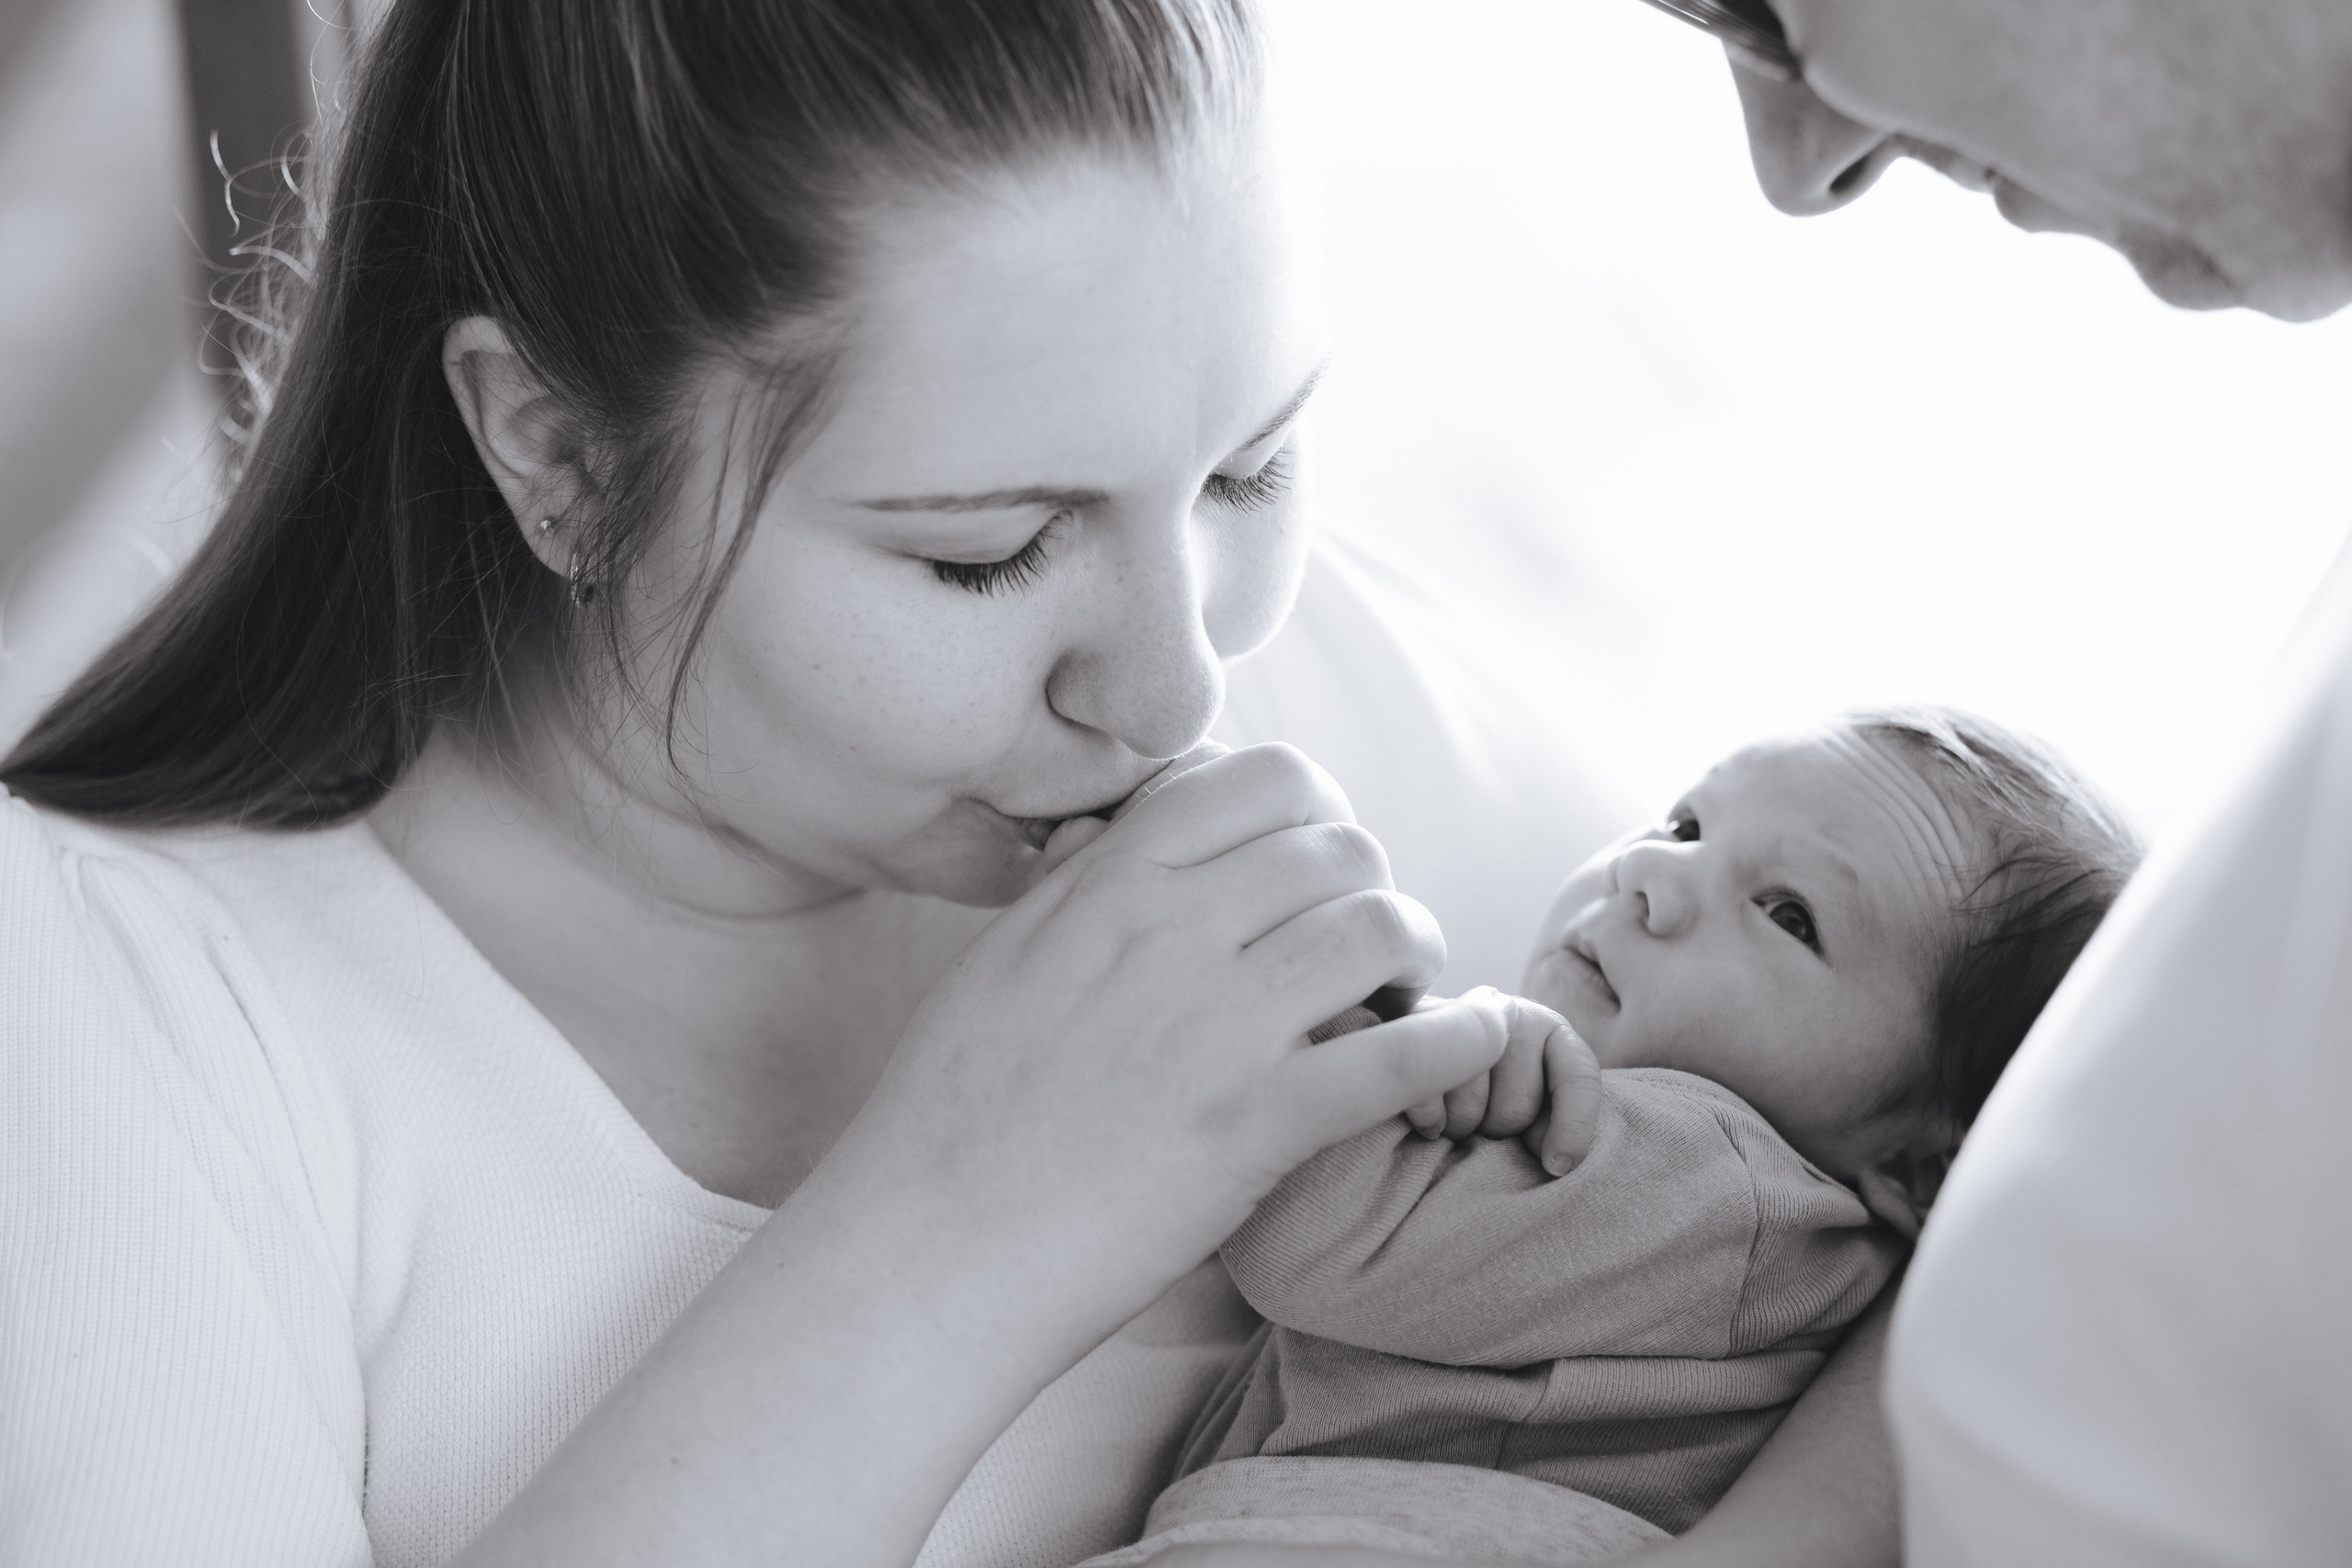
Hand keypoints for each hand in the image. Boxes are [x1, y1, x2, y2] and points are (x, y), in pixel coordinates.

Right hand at [821, 744, 1521, 1349]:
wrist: (928, 1249)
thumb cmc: (950, 1114)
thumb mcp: (1004, 956)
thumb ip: (1080, 885)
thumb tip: (1125, 832)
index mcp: (1109, 882)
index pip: (1266, 778)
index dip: (1318, 813)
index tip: (1316, 865)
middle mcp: (1171, 931)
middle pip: (1341, 847)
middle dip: (1373, 886)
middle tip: (1364, 945)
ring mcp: (1218, 1026)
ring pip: (1382, 927)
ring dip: (1416, 954)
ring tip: (1405, 994)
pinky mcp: (1256, 1125)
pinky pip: (1403, 1055)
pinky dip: (1462, 1040)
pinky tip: (1475, 1038)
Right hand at [1398, 990, 1601, 1175]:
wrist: (1429, 1039)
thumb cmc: (1494, 1081)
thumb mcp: (1536, 1094)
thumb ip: (1554, 1118)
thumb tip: (1555, 1161)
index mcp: (1552, 1031)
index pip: (1579, 1078)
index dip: (1574, 1128)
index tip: (1557, 1167)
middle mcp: (1511, 1013)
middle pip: (1517, 1106)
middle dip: (1500, 1129)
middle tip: (1486, 1117)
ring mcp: (1462, 1016)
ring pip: (1470, 1109)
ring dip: (1461, 1127)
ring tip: (1456, 1112)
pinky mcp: (1417, 1027)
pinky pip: (1428, 1097)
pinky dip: (1429, 1119)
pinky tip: (1430, 1116)